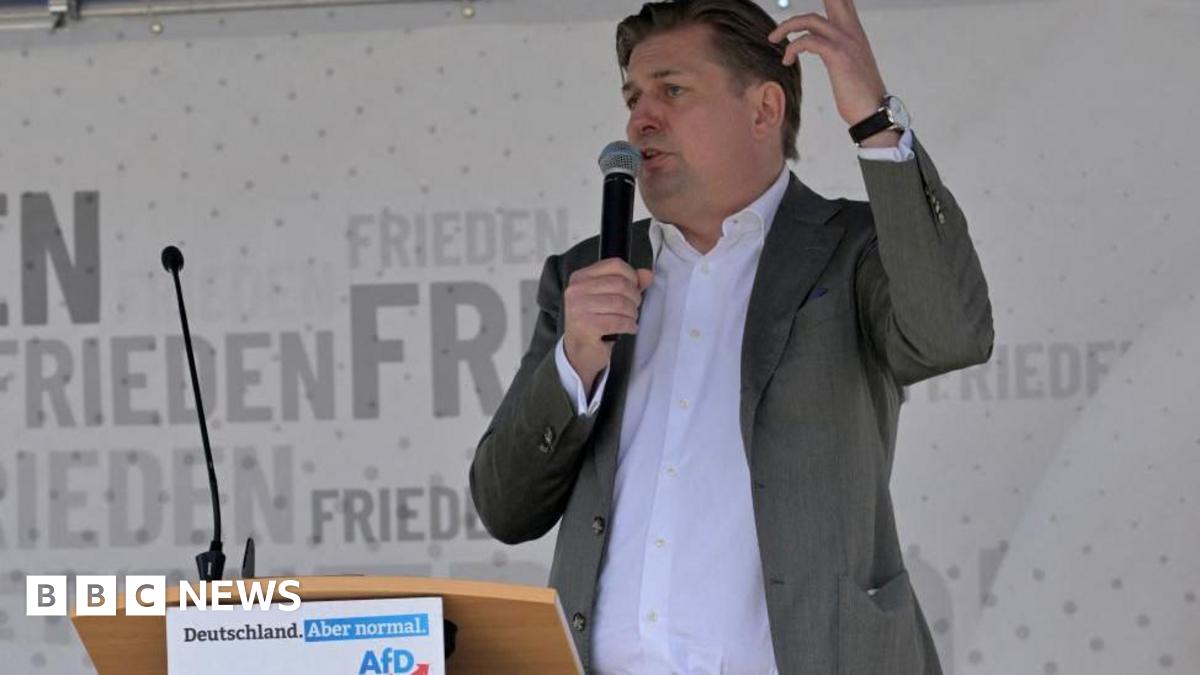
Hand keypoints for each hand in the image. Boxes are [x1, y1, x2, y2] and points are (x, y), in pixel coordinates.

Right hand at [563, 259, 653, 390]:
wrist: (578, 352)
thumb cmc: (593, 322)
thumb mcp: (608, 298)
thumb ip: (629, 283)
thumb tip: (647, 274)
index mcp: (580, 278)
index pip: (614, 265)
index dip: (632, 276)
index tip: (635, 288)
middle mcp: (576, 290)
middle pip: (620, 283)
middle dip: (634, 297)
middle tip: (634, 307)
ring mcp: (578, 308)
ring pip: (621, 303)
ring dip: (632, 313)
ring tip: (630, 319)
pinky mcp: (585, 326)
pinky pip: (618, 321)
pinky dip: (629, 325)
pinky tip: (629, 328)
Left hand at [769, 0, 888, 128]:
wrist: (873, 111)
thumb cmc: (860, 93)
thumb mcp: (849, 62)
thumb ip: (837, 47)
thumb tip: (820, 45)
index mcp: (854, 31)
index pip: (844, 1)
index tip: (820, 0)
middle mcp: (851, 31)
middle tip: (789, 16)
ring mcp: (845, 41)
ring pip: (810, 18)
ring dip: (786, 26)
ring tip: (773, 38)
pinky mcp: (837, 55)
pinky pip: (807, 41)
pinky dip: (792, 48)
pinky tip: (787, 60)